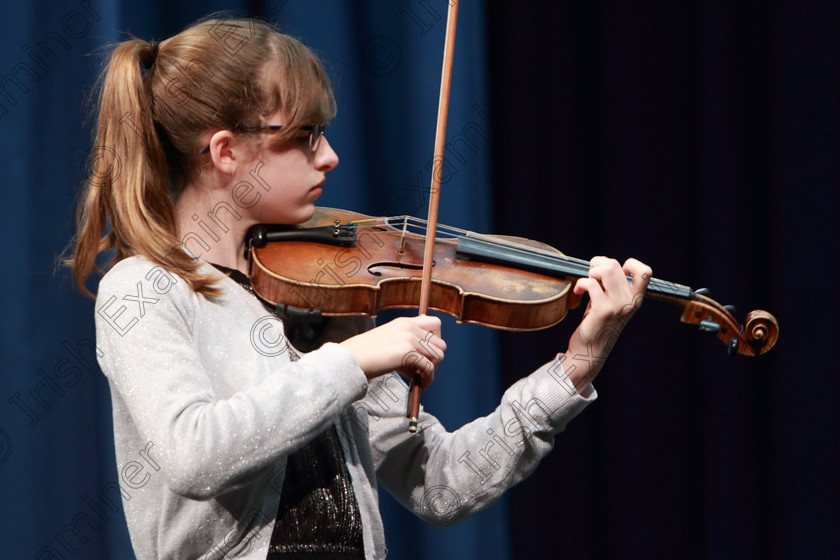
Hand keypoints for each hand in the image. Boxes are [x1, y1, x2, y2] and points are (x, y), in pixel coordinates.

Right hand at [339, 315, 445, 388]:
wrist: (350, 359)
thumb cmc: (365, 354)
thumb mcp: (388, 340)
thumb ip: (406, 344)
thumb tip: (423, 361)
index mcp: (404, 322)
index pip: (435, 324)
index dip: (435, 340)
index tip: (427, 353)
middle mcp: (409, 327)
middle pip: (440, 342)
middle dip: (435, 358)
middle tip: (424, 369)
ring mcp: (409, 338)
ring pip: (438, 355)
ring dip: (433, 369)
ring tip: (420, 377)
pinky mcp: (407, 352)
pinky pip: (429, 368)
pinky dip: (427, 379)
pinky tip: (420, 384)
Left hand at [563, 257, 651, 391]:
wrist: (589, 353)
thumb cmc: (597, 326)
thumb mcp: (611, 304)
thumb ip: (613, 286)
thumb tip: (602, 264)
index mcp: (635, 299)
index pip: (645, 272)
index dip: (629, 264)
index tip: (614, 273)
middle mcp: (629, 302)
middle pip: (615, 265)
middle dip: (598, 265)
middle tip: (590, 277)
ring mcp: (617, 306)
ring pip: (606, 270)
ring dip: (590, 273)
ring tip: (586, 284)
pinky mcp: (602, 311)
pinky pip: (590, 284)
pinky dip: (580, 284)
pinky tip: (577, 292)